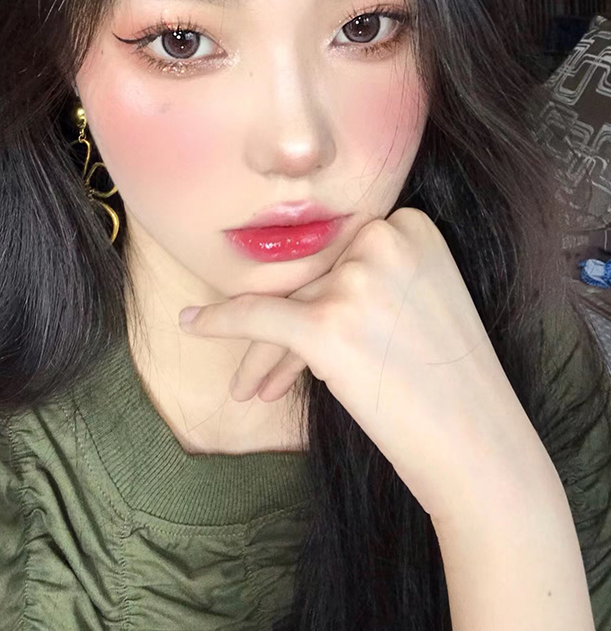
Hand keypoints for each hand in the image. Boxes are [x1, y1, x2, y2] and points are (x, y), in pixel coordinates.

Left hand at [179, 207, 554, 527]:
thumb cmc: (450, 381)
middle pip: (309, 274)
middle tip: (263, 366)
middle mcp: (385, 240)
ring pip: (284, 301)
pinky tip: (193, 326)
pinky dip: (220, 322)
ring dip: (264, 348)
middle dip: (286, 322)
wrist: (480, 448)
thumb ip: (375, 268)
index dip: (315, 291)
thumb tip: (302, 270)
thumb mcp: (425, 297)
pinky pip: (257, 315)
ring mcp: (357, 281)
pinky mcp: (329, 324)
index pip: (339, 248)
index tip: (307, 328)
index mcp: (412, 224)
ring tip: (254, 383)